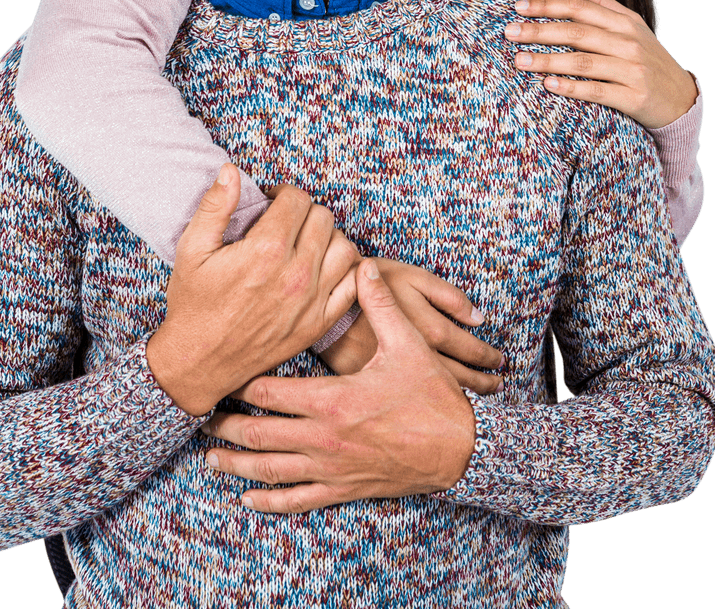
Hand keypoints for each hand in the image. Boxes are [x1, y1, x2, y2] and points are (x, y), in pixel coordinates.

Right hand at [146, 166, 359, 415]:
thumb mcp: (192, 250)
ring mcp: (311, 301)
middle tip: (287, 221)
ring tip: (307, 241)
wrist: (199, 362)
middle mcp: (296, 274)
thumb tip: (231, 171)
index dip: (283, 193)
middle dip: (305, 211)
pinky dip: (348, 270)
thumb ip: (215, 206)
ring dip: (328, 237)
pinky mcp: (318, 323)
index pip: (297, 199)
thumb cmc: (193, 305)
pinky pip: (353, 286)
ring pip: (345, 247)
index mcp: (266, 250)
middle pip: (324, 218)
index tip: (272, 201)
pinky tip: (327, 267)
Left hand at [202, 259, 476, 511]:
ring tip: (210, 459)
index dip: (243, 384)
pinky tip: (249, 497)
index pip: (272, 392)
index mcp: (334, 400)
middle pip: (261, 433)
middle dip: (228, 426)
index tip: (224, 372)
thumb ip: (380, 304)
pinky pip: (299, 499)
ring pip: (272, 471)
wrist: (462, 450)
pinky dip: (271, 500)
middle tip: (202, 418)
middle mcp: (325, 438)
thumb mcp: (409, 344)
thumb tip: (362, 264)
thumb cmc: (434, 397)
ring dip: (238, 465)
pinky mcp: (345, 488)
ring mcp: (333, 468)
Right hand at [320, 259, 503, 394]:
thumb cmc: (370, 287)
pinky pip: (415, 404)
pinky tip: (438, 406)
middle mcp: (421, 362)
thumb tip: (479, 318)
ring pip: (443, 396)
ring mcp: (399, 382)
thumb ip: (450, 297)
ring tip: (477, 398)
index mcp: (432, 332)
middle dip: (483, 382)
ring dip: (464, 397)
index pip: (472, 351)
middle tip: (497, 385)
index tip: (500, 362)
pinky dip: (432, 405)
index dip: (489, 357)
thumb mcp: (413, 278)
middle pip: (463, 379)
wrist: (323, 309)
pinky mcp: (378, 394)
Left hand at [504, 0, 697, 129]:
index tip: (519, 7)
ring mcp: (632, 70)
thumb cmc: (649, 59)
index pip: (580, 8)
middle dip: (540, 31)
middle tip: (509, 32)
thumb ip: (602, 4)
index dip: (548, 6)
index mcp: (624, 22)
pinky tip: (548, 84)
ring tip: (519, 60)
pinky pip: (598, 91)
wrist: (682, 99)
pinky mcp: (634, 97)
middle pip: (577, 33)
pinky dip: (572, 87)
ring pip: (583, 62)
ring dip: (548, 60)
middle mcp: (628, 43)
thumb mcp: (632, 27)